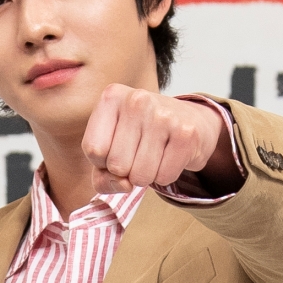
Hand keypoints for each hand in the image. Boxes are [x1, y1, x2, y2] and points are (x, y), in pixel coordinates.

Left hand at [82, 88, 230, 194]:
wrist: (190, 119)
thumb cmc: (142, 135)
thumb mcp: (112, 147)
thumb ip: (102, 175)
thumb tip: (124, 184)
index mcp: (112, 98)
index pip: (93, 149)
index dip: (103, 162)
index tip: (117, 149)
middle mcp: (137, 100)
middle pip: (116, 165)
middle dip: (126, 171)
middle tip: (139, 153)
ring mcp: (164, 115)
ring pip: (140, 176)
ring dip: (146, 176)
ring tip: (154, 155)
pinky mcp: (187, 134)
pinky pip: (164, 177)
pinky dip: (165, 176)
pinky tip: (169, 156)